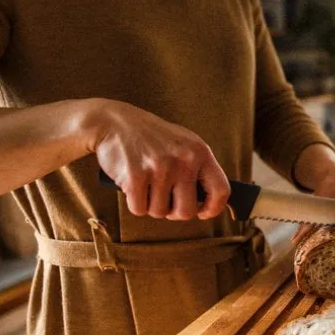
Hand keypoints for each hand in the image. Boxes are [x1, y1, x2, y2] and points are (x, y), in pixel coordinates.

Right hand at [88, 99, 229, 220]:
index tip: (203, 213)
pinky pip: (139, 209)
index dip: (213, 208)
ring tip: (146, 184)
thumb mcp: (183, 143)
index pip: (221, 190)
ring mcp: (160, 169)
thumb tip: (211, 199)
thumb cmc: (151, 137)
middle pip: (186, 212)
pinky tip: (133, 185)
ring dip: (151, 205)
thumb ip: (199, 167)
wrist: (113, 121)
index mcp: (200, 152)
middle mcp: (183, 160)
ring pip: (160, 212)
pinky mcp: (135, 177)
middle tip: (165, 199)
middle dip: (174, 212)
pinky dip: (134, 203)